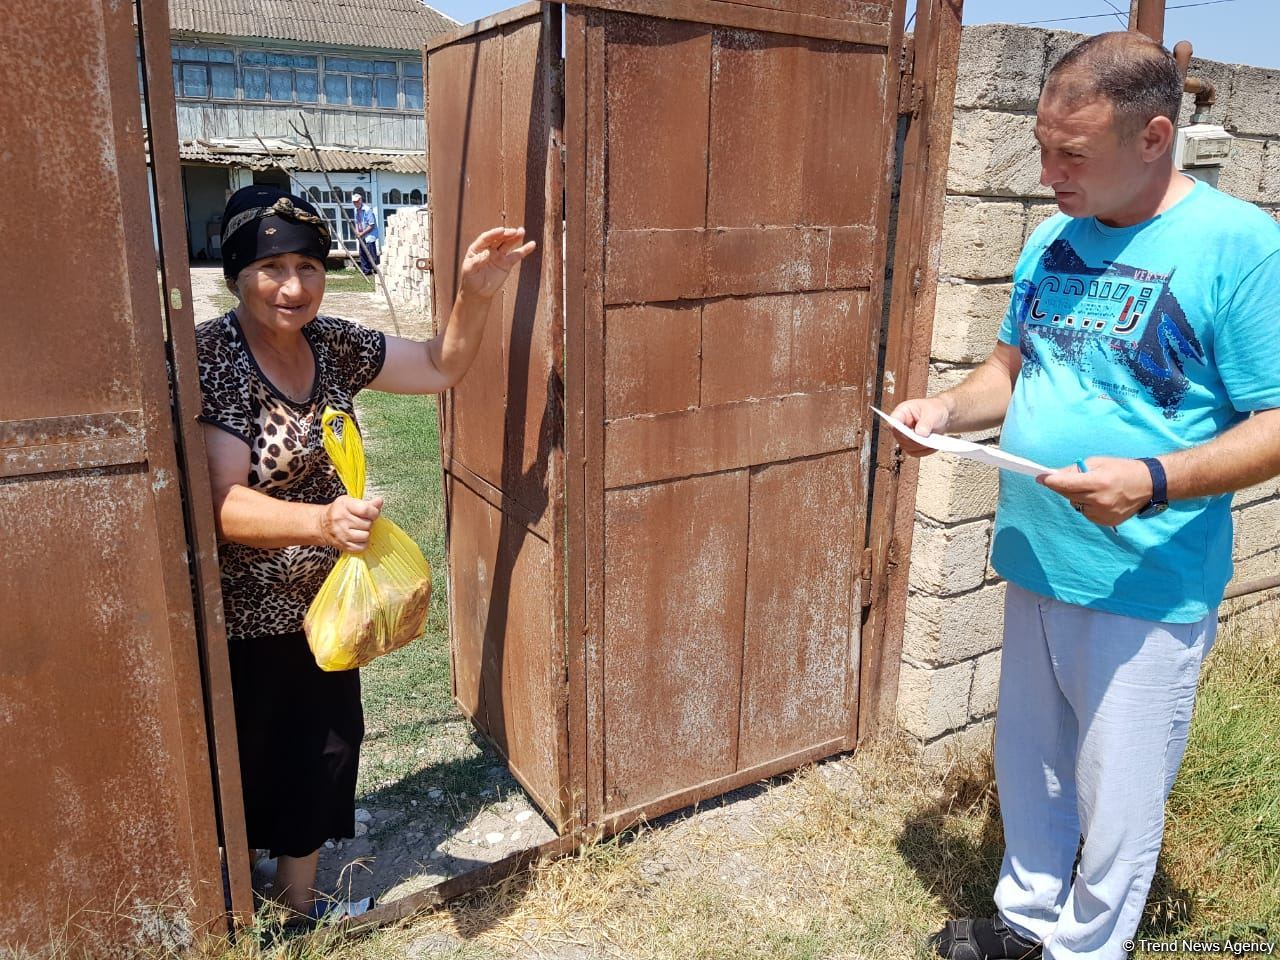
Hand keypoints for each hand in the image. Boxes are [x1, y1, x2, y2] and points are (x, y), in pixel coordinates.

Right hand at [317, 495, 383, 551]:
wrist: (322, 525)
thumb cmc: (339, 511)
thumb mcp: (350, 502)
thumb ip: (367, 503)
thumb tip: (379, 501)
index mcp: (345, 505)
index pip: (366, 510)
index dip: (374, 512)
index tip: (373, 513)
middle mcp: (341, 519)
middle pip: (367, 524)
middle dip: (369, 523)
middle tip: (363, 521)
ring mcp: (341, 534)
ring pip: (365, 536)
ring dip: (366, 533)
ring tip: (360, 529)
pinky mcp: (343, 545)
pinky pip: (361, 547)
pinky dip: (363, 543)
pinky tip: (358, 538)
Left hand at [459, 226, 537, 298]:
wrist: (478, 292)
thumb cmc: (470, 279)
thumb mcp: (469, 270)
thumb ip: (477, 261)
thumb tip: (487, 252)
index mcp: (477, 247)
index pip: (486, 238)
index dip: (494, 233)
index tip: (502, 230)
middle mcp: (489, 248)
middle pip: (498, 238)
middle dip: (506, 234)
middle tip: (514, 231)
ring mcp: (499, 255)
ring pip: (508, 244)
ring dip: (515, 237)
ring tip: (522, 231)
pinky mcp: (507, 263)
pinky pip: (516, 255)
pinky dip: (524, 250)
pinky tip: (532, 244)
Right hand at [889, 397, 952, 457]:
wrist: (943, 416)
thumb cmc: (936, 410)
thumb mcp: (933, 413)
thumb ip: (926, 422)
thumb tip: (920, 434)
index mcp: (902, 412)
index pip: (894, 421)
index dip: (898, 428)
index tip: (909, 433)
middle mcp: (901, 425)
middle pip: (900, 437)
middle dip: (914, 440)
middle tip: (926, 438)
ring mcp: (905, 437)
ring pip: (907, 447)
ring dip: (921, 446)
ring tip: (933, 441)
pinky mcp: (911, 446)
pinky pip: (915, 453)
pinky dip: (925, 451)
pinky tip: (933, 445)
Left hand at [1039, 458, 1153, 526]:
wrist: (1148, 484)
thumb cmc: (1121, 469)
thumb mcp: (1098, 462)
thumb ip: (1075, 470)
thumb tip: (1054, 476)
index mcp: (1098, 482)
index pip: (1065, 484)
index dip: (1051, 481)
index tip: (1040, 478)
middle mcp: (1099, 500)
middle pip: (1068, 495)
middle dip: (1065, 487)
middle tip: (1072, 479)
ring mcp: (1103, 514)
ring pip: (1076, 505)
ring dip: (1078, 496)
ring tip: (1094, 489)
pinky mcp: (1106, 522)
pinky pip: (1086, 513)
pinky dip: (1087, 505)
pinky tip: (1101, 499)